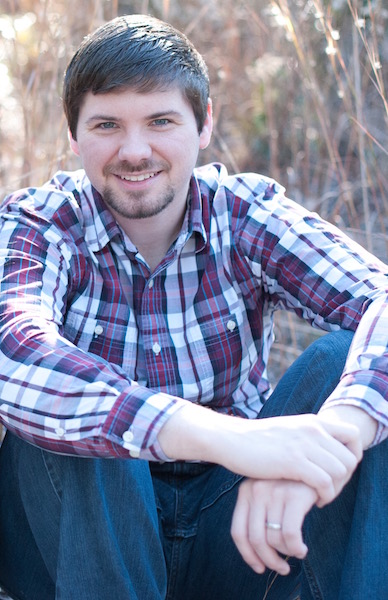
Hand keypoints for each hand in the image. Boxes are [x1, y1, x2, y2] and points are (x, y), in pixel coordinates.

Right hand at [159, 404, 361, 505]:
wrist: (229, 439)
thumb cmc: (256, 440)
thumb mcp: (288, 431)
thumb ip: (307, 437)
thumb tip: (324, 451)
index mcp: (312, 421)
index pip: (353, 435)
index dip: (353, 455)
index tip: (339, 470)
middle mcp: (312, 429)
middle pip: (350, 458)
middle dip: (345, 479)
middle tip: (330, 489)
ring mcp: (303, 444)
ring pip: (340, 472)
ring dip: (336, 489)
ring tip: (321, 496)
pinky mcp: (293, 462)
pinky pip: (325, 482)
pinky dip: (325, 496)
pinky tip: (313, 501)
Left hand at [231, 478, 316, 575]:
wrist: (317, 463)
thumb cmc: (292, 485)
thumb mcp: (270, 495)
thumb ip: (260, 516)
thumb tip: (257, 555)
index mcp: (245, 491)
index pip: (238, 532)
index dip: (248, 556)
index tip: (259, 568)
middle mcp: (256, 490)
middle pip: (255, 539)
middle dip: (269, 560)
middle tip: (282, 569)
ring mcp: (274, 492)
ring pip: (274, 539)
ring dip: (286, 554)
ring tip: (297, 553)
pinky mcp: (294, 495)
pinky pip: (290, 535)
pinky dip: (296, 548)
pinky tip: (302, 550)